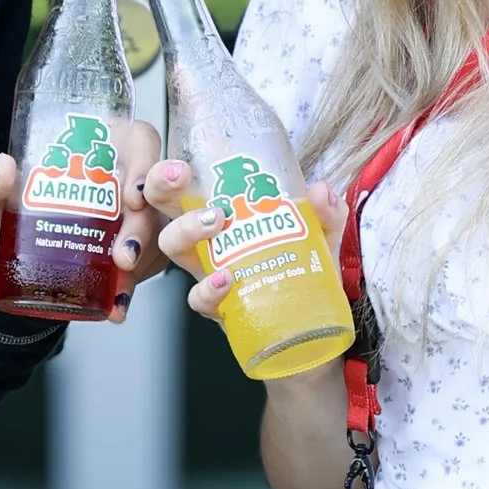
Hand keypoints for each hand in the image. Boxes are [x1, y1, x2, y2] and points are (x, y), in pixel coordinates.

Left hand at [0, 116, 162, 311]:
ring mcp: (138, 219)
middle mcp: (126, 182)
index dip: (146, 162)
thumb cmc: (15, 214)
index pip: (140, 141)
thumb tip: (0, 168)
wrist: (17, 264)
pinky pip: (145, 270)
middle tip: (123, 254)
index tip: (132, 194)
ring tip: (119, 284)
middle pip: (155, 193)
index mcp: (101, 151)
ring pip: (157, 233)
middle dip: (144, 226)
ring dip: (142, 260)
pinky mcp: (140, 253)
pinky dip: (127, 290)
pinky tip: (115, 307)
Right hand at [148, 163, 346, 343]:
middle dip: (162, 187)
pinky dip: (209, 287)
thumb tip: (320, 190)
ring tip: (214, 222)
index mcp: (227, 216)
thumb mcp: (322, 237)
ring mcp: (209, 272)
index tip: (182, 160)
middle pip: (166, 206)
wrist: (311, 328)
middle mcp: (209, 241)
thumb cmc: (306, 274)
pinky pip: (199, 298)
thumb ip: (325, 213)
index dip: (171, 168)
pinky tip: (226, 279)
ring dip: (186, 228)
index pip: (189, 182)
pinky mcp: (218, 306)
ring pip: (173, 247)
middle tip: (180, 178)